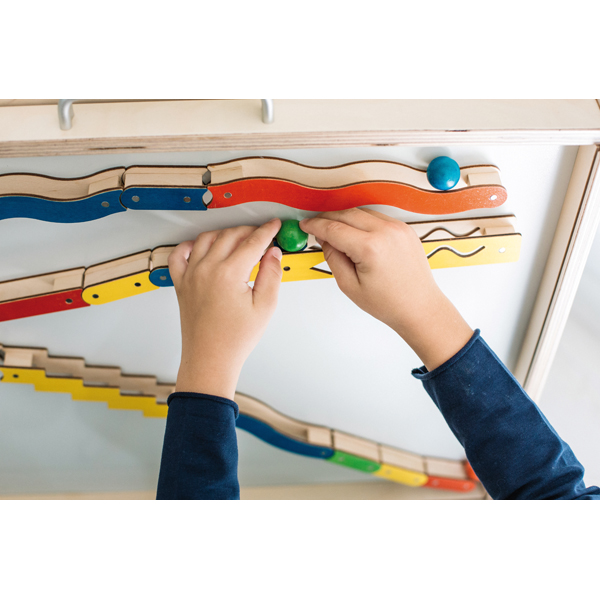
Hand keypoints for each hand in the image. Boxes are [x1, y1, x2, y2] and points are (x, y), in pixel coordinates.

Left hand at [168, 219, 282, 398]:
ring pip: (206, 239)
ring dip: (224, 234)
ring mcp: (190, 275)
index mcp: (229, 274)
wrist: (210, 359)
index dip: (267, 231)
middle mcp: (206, 269)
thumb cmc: (235, 339)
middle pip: (230, 235)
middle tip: (262, 235)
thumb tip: (273, 253)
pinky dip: (190, 246)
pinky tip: (202, 248)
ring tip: (238, 240)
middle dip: (249, 231)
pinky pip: (179, 255)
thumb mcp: (265, 307)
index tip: (274, 226)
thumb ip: (271, 275)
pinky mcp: (181, 284)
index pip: (252, 242)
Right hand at [300, 208, 472, 370]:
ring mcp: (398, 228)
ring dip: (345, 218)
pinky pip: (377, 217)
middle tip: (316, 227)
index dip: (315, 225)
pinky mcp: (405, 229)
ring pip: (362, 212)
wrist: (419, 307)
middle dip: (328, 219)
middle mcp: (386, 232)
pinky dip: (363, 221)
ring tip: (334, 232)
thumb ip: (333, 258)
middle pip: (347, 214)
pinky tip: (355, 233)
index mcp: (370, 248)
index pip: (333, 228)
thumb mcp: (349, 286)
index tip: (305, 225)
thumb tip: (324, 240)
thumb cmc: (389, 303)